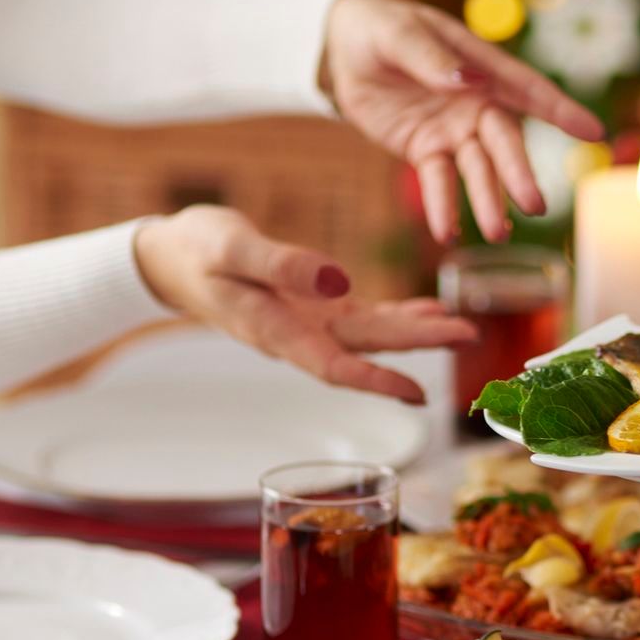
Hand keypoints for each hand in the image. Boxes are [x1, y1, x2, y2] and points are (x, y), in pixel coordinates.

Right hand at [134, 206, 475, 403]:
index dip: (377, 380)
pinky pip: (364, 317)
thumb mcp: (231, 248)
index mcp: (274, 331)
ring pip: (371, 335)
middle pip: (367, 348)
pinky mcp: (313, 307)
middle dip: (419, 345)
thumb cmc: (194, 250)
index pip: (334, 366)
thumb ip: (283, 266)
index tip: (418, 392)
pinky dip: (397, 315)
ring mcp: (308, 324)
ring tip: (462, 328)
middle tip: (469, 336)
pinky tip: (429, 311)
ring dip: (417, 333)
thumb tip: (340, 281)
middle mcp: (298, 336)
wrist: (170, 258)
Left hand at [322, 0, 604, 242]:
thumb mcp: (396, 36)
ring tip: (496, 234)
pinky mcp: (426, 151)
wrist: (342, 52)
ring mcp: (453, 130)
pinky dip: (442, 207)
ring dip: (487, 201)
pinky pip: (437, 182)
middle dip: (519, 174)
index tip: (594, 132)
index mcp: (478, 66)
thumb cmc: (378, 30)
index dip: (561, 110)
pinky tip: (448, 232)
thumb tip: (467, 82)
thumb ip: (430, 58)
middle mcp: (475, 102)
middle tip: (535, 205)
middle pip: (504, 142)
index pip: (527, 89)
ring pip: (477, 170)